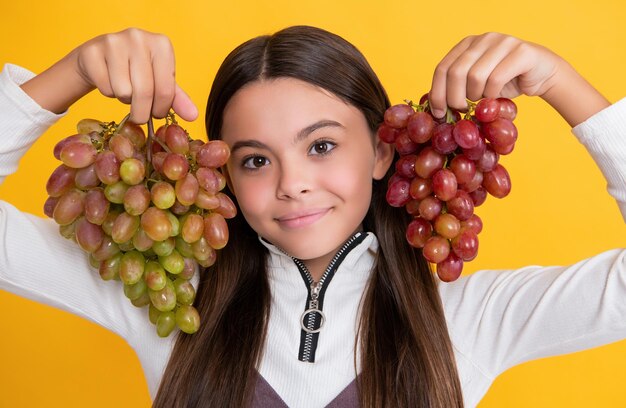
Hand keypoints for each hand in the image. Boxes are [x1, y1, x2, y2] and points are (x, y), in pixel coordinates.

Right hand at [21, 28, 197, 123]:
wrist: (101, 58)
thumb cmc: (137, 71)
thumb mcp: (160, 82)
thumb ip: (177, 99)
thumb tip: (193, 116)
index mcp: (161, 44)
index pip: (166, 90)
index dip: (161, 108)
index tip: (157, 112)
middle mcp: (138, 37)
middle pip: (145, 92)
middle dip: (142, 112)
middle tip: (140, 115)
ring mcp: (113, 42)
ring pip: (123, 92)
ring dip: (125, 100)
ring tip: (125, 88)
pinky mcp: (92, 51)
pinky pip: (105, 88)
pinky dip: (108, 93)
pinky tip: (110, 80)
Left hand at [428, 32, 560, 117]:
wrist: (541, 75)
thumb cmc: (504, 83)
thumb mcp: (475, 85)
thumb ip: (456, 89)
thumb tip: (434, 108)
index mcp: (467, 44)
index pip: (442, 68)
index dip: (437, 93)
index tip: (438, 113)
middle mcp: (482, 39)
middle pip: (455, 73)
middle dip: (454, 98)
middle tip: (461, 111)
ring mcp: (502, 42)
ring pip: (475, 76)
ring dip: (476, 96)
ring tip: (482, 100)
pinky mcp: (521, 51)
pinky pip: (496, 79)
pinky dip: (492, 95)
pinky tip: (495, 98)